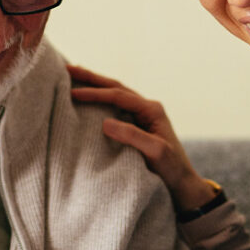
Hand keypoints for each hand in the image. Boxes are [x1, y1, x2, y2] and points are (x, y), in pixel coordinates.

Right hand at [67, 64, 215, 210]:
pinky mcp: (137, 124)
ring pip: (115, 93)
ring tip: (73, 76)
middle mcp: (147, 107)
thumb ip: (132, 136)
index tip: (73, 93)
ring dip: (95, 85)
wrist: (182, 181)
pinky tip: (88, 97)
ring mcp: (142, 115)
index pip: (118, 96)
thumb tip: (105, 122)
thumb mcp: (155, 152)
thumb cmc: (171, 168)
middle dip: (91, 78)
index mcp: (151, 110)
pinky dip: (100, 98)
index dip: (95, 93)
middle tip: (67, 68)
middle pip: (115, 86)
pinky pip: (115, 106)